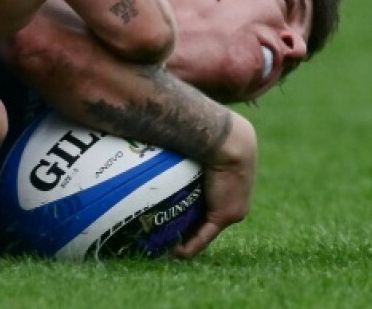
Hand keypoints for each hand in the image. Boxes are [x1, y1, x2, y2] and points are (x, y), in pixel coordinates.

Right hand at [171, 112, 255, 258]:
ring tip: (162, 241)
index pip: (201, 192)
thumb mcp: (184, 134)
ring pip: (203, 225)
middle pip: (202, 211)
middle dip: (182, 222)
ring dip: (184, 235)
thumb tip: (140, 120)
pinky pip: (205, 235)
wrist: (225, 137)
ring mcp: (231, 204)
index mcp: (221, 171)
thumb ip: (169, 135)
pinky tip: (173, 252)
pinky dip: (190, 245)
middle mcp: (229, 190)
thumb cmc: (200, 125)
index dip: (184, 201)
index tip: (165, 206)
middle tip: (159, 226)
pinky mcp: (228, 214)